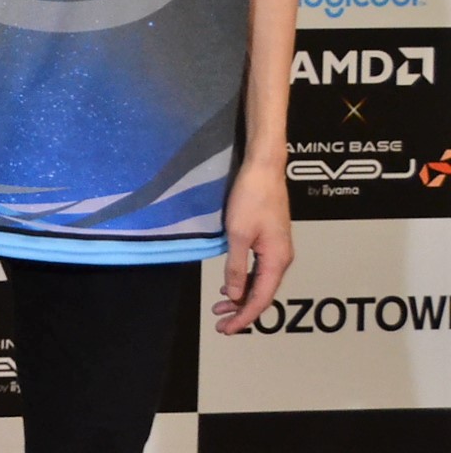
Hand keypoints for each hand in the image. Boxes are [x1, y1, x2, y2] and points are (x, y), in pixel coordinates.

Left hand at [213, 161, 292, 332]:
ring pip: (260, 283)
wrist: (264, 171)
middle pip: (262, 294)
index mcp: (277, 260)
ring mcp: (277, 250)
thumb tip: (234, 294)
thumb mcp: (237, 234)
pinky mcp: (270, 241)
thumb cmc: (251, 199)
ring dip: (241, 296)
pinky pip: (258, 270)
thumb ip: (236, 266)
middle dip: (241, 311)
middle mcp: (281, 259)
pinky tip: (231, 286)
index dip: (244, 317)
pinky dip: (244, 280)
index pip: (261, 299)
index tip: (227, 330)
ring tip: (220, 308)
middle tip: (219, 324)